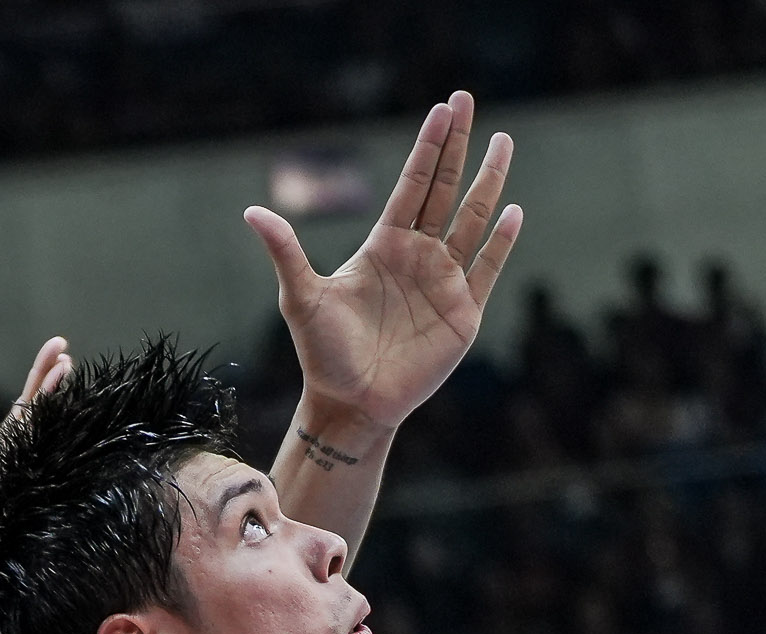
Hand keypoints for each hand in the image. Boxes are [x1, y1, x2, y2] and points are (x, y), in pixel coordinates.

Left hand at [243, 91, 522, 431]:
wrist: (351, 402)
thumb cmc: (323, 352)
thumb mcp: (302, 297)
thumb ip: (286, 252)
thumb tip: (252, 212)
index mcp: (384, 245)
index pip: (412, 184)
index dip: (427, 146)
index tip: (441, 109)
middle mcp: (418, 256)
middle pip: (444, 188)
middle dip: (457, 145)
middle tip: (466, 100)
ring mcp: (444, 282)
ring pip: (472, 220)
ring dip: (489, 182)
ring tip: (504, 143)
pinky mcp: (463, 314)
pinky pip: (486, 269)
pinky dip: (500, 241)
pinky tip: (513, 211)